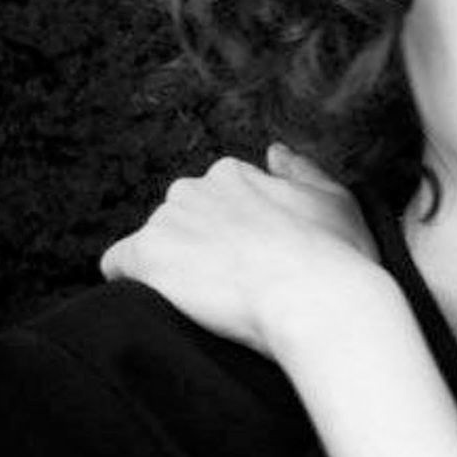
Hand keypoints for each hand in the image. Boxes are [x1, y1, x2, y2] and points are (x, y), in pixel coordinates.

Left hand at [101, 144, 383, 355]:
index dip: (227, 241)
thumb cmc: (339, 261)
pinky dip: (133, 284)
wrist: (319, 301)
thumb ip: (302, 171)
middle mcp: (193, 187)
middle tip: (230, 290)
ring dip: (172, 271)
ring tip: (209, 304)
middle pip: (178, 223)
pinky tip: (165, 304)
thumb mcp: (338, 204)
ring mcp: (167, 219)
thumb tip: (275, 151)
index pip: (210, 203)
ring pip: (154, 246)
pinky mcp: (148, 254)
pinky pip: (117, 266)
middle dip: (196, 252)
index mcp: (233, 175)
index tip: (248, 268)